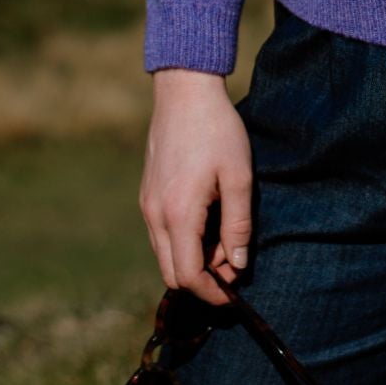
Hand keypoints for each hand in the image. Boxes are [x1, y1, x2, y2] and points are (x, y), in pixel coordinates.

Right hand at [140, 68, 255, 305]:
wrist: (184, 92)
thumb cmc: (217, 130)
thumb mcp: (239, 176)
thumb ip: (238, 225)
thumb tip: (238, 265)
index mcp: (178, 213)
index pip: (187, 276)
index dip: (212, 292)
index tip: (235, 292)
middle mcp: (155, 214)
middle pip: (171, 273)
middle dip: (202, 279)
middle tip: (233, 262)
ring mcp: (147, 204)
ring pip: (165, 255)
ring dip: (192, 259)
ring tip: (224, 236)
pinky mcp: (147, 194)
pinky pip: (161, 235)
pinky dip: (182, 241)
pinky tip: (207, 219)